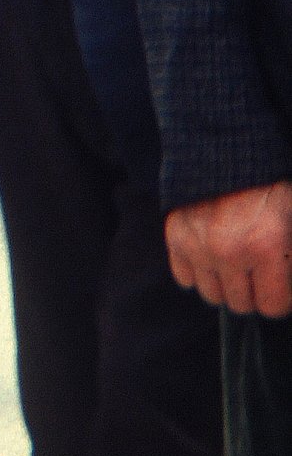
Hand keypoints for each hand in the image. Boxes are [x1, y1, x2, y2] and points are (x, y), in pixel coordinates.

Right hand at [165, 181, 291, 317]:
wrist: (230, 149)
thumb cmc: (270, 187)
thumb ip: (290, 257)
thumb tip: (286, 285)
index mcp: (267, 247)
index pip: (271, 306)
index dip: (280, 298)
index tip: (280, 287)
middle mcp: (229, 252)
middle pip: (240, 303)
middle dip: (254, 293)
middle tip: (258, 274)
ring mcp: (198, 246)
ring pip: (212, 295)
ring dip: (225, 286)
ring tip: (234, 267)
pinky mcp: (176, 236)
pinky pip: (184, 278)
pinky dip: (198, 273)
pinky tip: (211, 259)